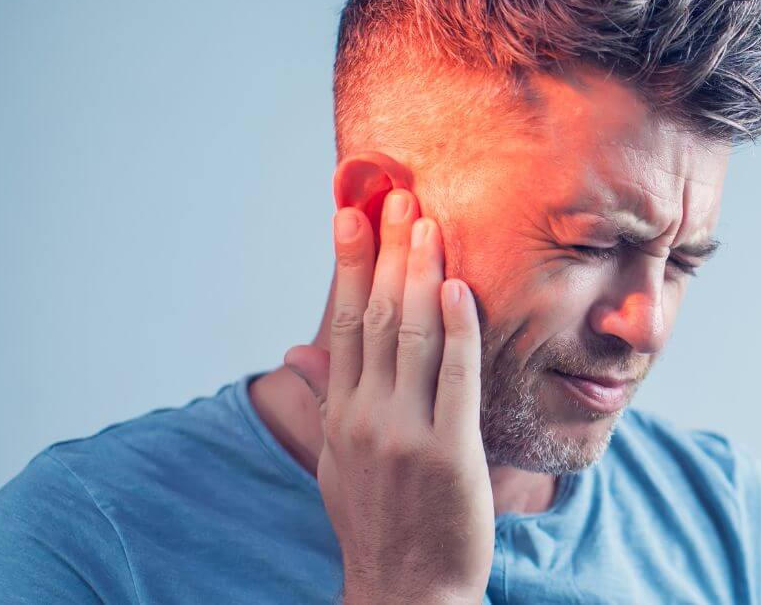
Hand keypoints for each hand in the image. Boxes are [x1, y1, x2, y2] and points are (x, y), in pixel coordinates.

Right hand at [282, 189, 492, 603]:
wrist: (406, 591)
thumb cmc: (378, 520)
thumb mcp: (338, 461)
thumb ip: (329, 401)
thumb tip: (301, 353)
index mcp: (339, 415)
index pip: (343, 322)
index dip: (349, 263)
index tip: (352, 213)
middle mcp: (364, 417)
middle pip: (374, 315)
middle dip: (385, 250)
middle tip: (395, 195)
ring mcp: (404, 433)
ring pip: (410, 335)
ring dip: (419, 272)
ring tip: (427, 221)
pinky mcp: (449, 451)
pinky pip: (455, 376)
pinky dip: (457, 328)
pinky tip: (459, 287)